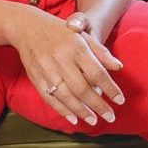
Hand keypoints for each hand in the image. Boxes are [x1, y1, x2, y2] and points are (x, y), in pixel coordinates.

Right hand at [9, 8, 124, 125]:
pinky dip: (62, 110)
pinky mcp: (35, 77)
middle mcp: (61, 59)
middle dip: (97, 105)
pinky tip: (73, 118)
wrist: (27, 27)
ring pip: (65, 96)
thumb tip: (118, 67)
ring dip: (81, 111)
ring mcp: (46, 69)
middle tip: (110, 117)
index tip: (120, 100)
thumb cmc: (60, 31)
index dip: (110, 88)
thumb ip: (100, 51)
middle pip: (82, 88)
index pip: (97, 72)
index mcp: (76, 47)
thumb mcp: (82, 34)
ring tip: (93, 121)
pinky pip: (49, 98)